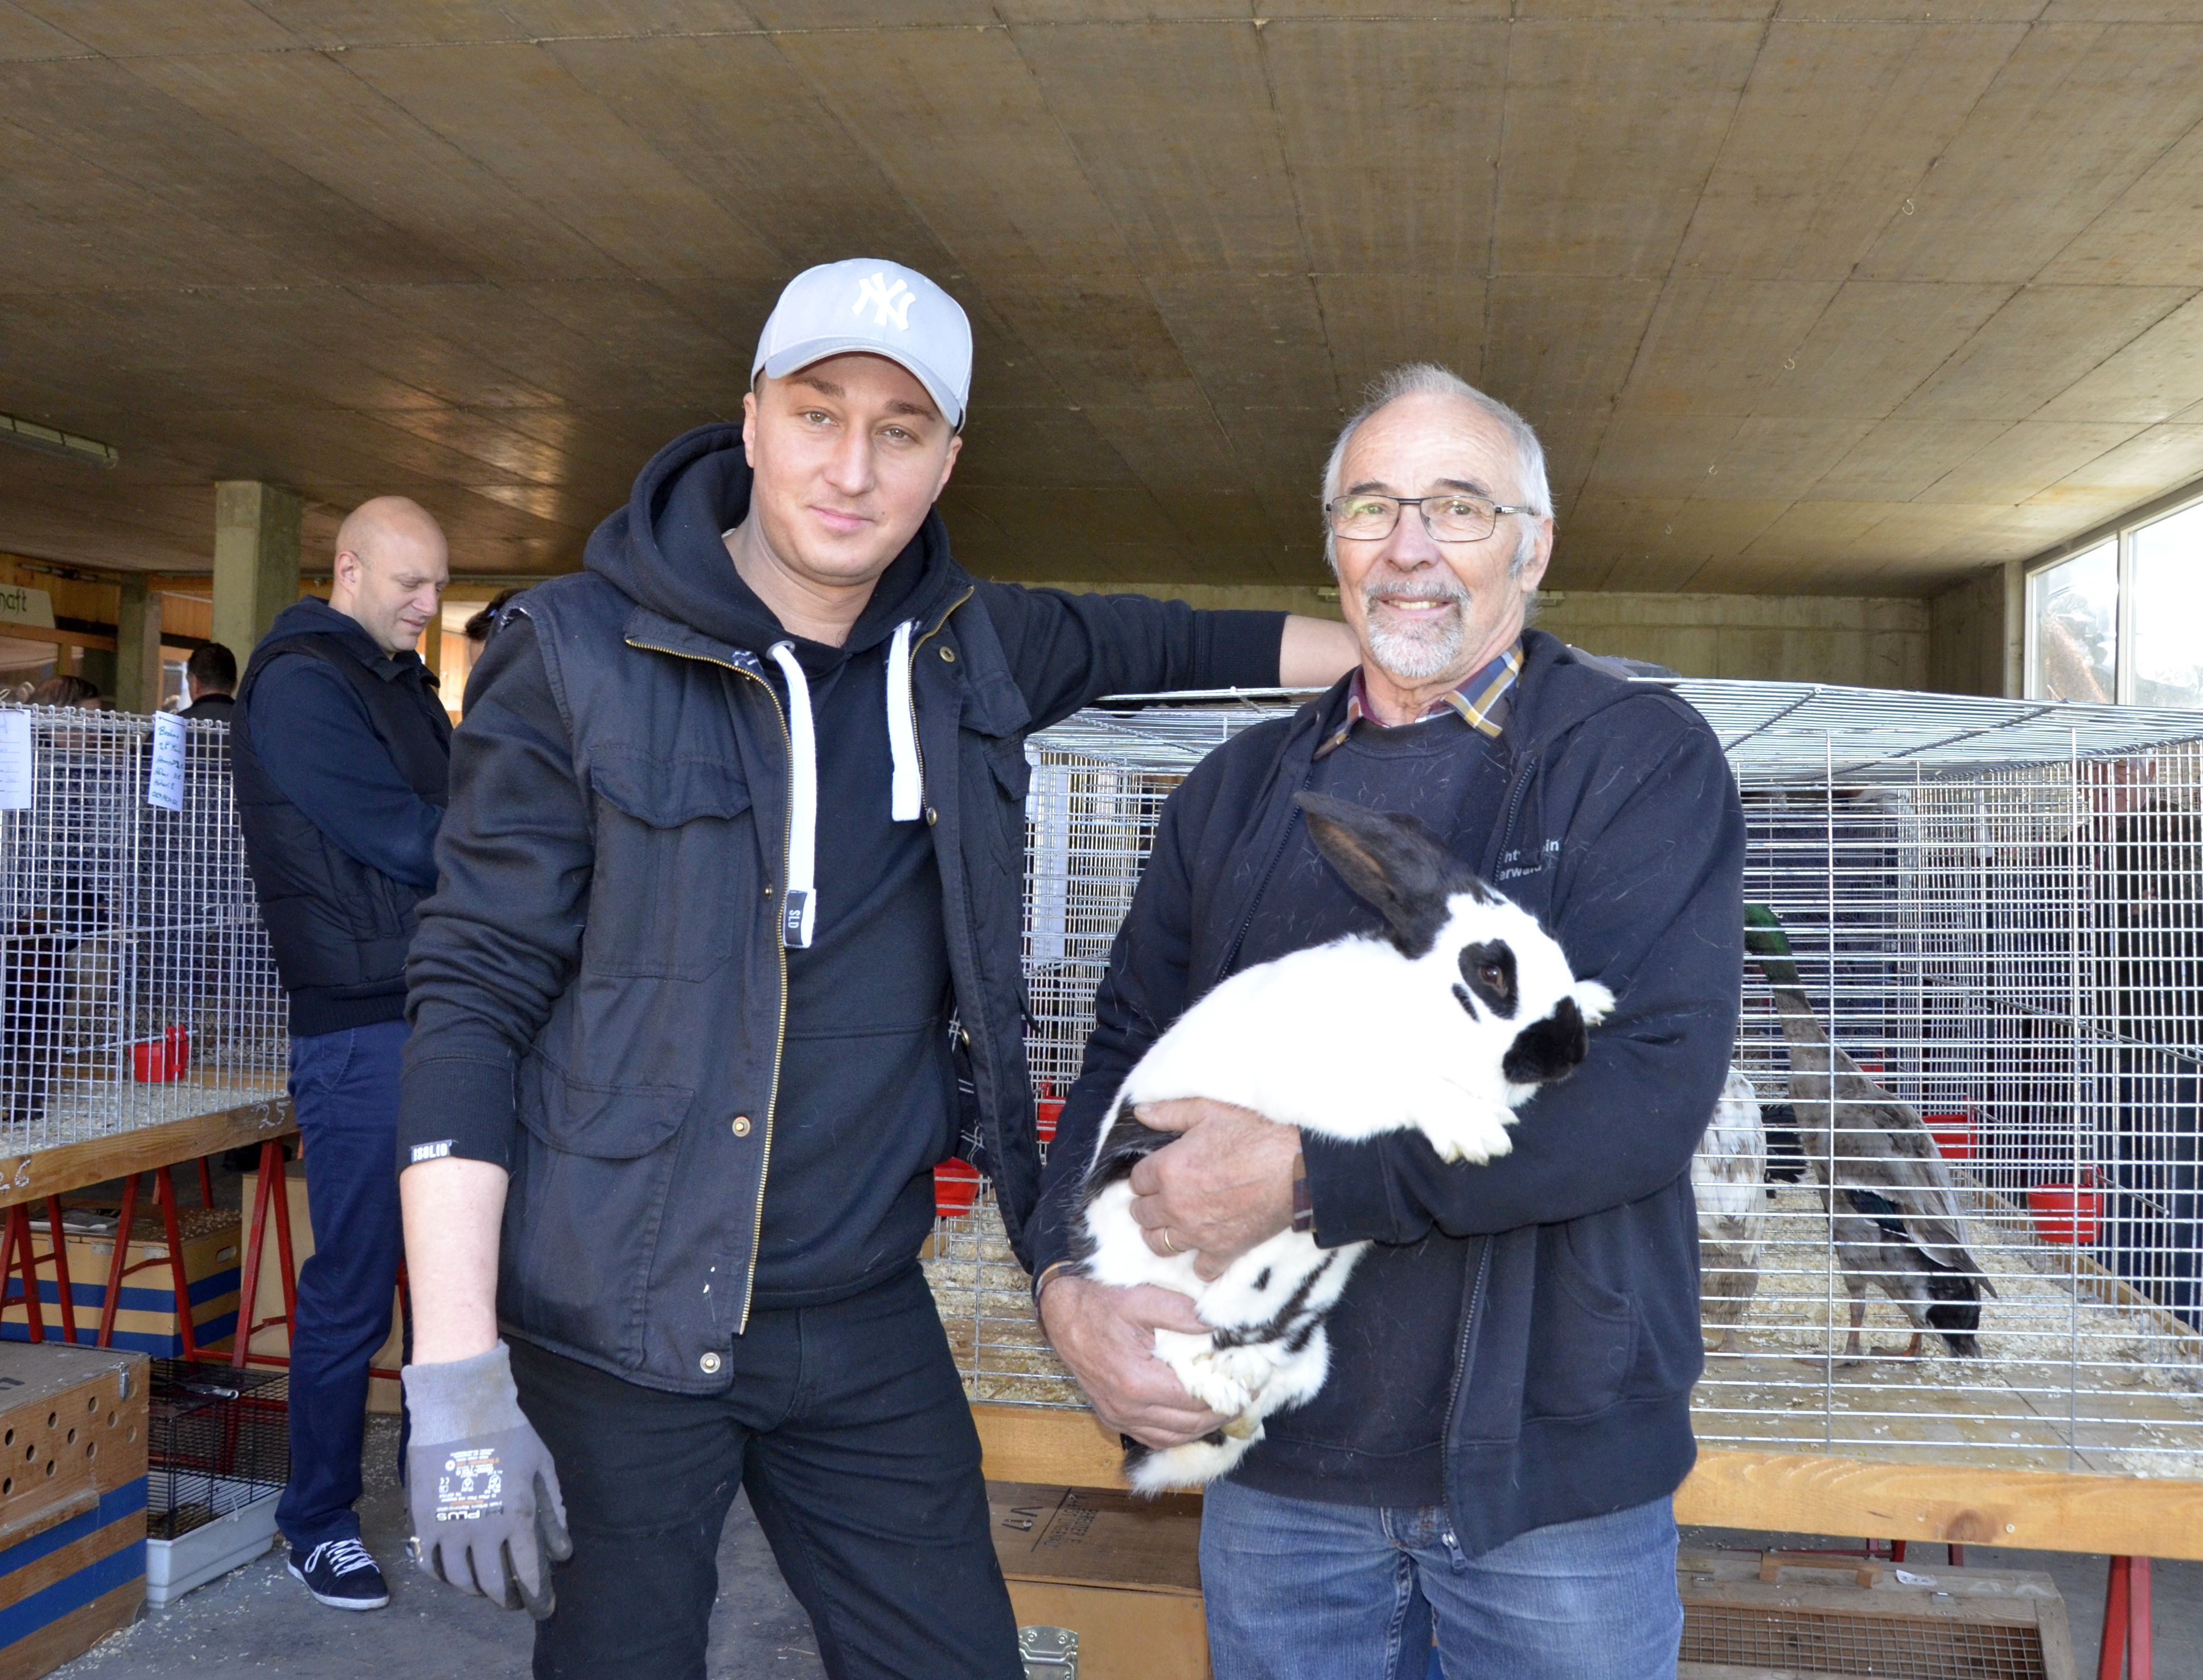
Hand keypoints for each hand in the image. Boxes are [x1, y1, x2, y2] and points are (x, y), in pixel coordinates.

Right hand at [402, 1343, 572, 1618]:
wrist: (459, 1407)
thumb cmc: (508, 1431)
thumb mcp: (543, 1464)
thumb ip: (554, 1508)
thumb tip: (561, 1548)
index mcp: (516, 1515)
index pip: (528, 1571)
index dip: (537, 1595)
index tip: (543, 1607)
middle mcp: (481, 1528)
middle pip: (491, 1583)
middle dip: (506, 1599)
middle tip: (513, 1600)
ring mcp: (447, 1527)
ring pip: (459, 1580)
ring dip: (475, 1591)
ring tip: (485, 1588)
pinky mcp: (421, 1521)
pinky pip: (429, 1564)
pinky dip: (442, 1576)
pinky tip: (454, 1573)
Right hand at [1038, 1276, 1230, 1449]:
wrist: (1061, 1312)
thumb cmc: (1101, 1303)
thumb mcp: (1143, 1298)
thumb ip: (1183, 1314)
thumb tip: (1221, 1327)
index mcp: (1138, 1381)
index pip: (1196, 1402)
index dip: (1229, 1397)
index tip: (1252, 1386)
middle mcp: (1127, 1408)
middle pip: (1189, 1425)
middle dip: (1223, 1414)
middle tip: (1247, 1398)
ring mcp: (1118, 1416)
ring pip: (1172, 1438)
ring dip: (1203, 1428)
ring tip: (1227, 1409)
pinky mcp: (1112, 1416)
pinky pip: (1152, 1437)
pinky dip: (1178, 1433)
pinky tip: (1193, 1418)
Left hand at [1128, 1099, 1299, 1280]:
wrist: (1295, 1166)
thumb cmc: (1253, 1134)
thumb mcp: (1208, 1110)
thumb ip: (1169, 1112)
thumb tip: (1139, 1111)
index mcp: (1167, 1170)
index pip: (1136, 1181)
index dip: (1146, 1176)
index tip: (1158, 1173)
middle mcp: (1175, 1206)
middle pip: (1141, 1214)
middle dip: (1148, 1205)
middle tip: (1162, 1197)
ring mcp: (1197, 1233)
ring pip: (1158, 1244)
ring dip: (1161, 1234)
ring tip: (1172, 1224)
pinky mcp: (1223, 1251)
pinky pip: (1200, 1270)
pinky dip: (1200, 1263)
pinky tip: (1205, 1250)